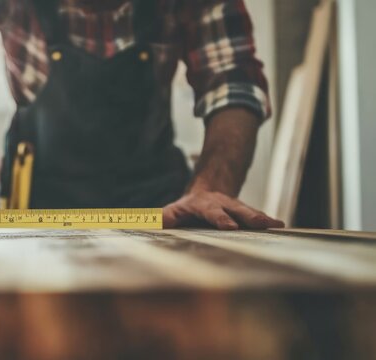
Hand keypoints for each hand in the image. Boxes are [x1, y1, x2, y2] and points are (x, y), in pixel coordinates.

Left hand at [163, 191, 284, 229]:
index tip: (230, 227)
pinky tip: (281, 226)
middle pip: (236, 209)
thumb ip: (164, 219)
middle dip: (248, 217)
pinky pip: (257, 217)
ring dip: (262, 218)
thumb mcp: (172, 211)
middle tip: (261, 224)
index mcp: (202, 204)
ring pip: (249, 211)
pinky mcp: (245, 213)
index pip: (211, 211)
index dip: (220, 218)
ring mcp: (235, 207)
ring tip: (277, 225)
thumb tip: (152, 224)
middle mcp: (221, 203)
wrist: (207, 191)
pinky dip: (268, 221)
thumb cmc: (186, 209)